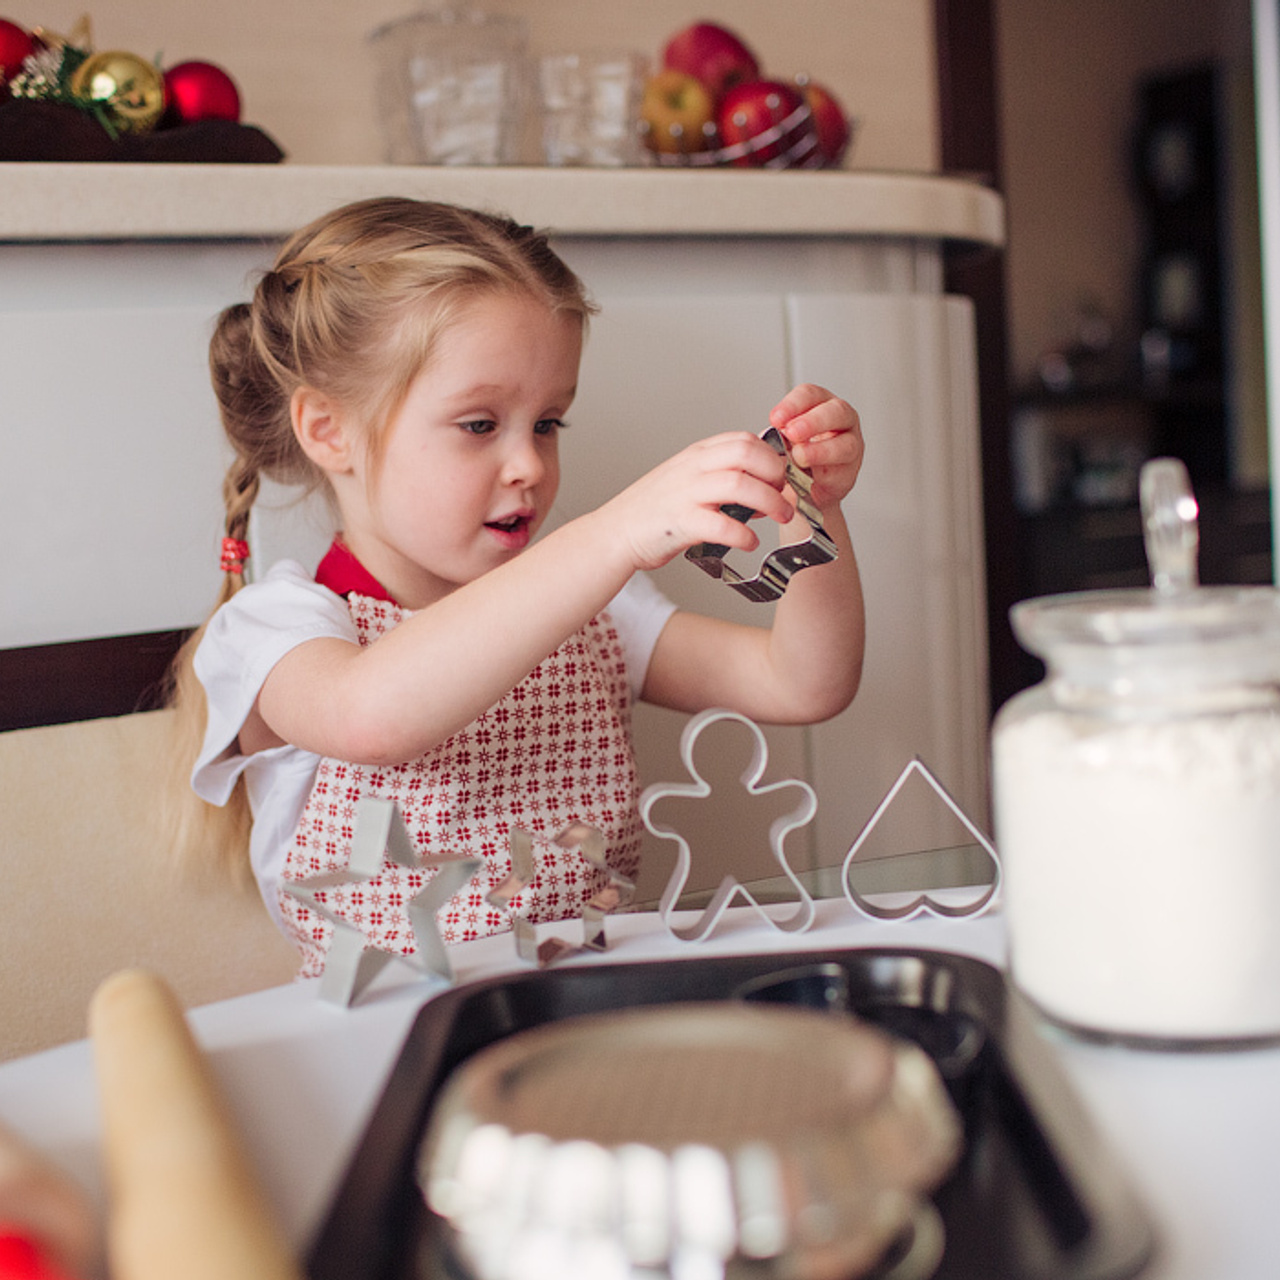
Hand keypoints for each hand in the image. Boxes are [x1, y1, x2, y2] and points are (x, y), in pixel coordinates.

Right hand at [603, 431, 794, 571]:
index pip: (743, 439)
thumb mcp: (688, 482)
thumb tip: (765, 489)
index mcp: (696, 456)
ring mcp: (686, 494)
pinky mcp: (681, 524)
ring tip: (782, 517)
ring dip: (771, 502)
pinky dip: (744, 535)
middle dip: (776, 473)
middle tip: (786, 495)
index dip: (772, 456)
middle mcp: (692, 469)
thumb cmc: (654, 511)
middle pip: (747, 453)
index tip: (782, 477)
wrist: (614, 533)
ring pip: (741, 485)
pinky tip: (749, 542)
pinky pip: (723, 526)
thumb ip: (722, 478)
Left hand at [770, 384, 863, 509]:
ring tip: (798, 456)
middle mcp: (840, 419)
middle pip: (835, 411)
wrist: (803, 486)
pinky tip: (808, 473)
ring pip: (845, 443)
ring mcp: (850, 444)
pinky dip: (823, 472)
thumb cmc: (792, 455)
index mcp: (819, 403)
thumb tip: (767, 437)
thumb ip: (777, 435)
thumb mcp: (780, 440)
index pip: (809, 394)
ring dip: (820, 450)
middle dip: (812, 422)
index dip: (793, 405)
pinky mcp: (849, 471)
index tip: (775, 419)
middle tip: (791, 432)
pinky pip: (841, 470)